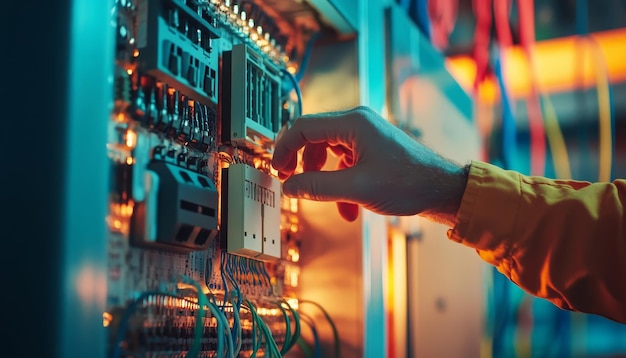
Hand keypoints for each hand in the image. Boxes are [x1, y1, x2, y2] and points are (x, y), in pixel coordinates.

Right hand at [271, 106, 467, 224]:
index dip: (284, 149)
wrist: (442, 190)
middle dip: (304, 166)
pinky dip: (342, 185)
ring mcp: (365, 136)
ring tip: (330, 203)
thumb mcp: (356, 189)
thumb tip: (290, 187)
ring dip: (325, 181)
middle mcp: (358, 123)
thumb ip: (317, 187)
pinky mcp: (371, 149)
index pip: (303, 127)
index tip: (277, 170)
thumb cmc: (409, 183)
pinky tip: (351, 210)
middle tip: (293, 184)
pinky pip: (345, 164)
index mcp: (353, 123)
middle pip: (314, 139)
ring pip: (328, 154)